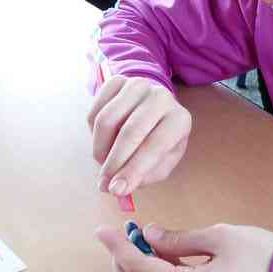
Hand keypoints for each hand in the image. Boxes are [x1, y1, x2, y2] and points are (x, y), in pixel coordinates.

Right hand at [88, 76, 191, 196]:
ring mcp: (138, 85)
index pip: (155, 146)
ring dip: (100, 149)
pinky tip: (102, 143)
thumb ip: (144, 175)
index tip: (117, 190)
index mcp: (179, 119)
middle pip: (130, 132)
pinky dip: (92, 133)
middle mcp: (161, 97)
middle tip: (104, 185)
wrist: (153, 108)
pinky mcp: (117, 81)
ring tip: (104, 164)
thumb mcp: (162, 162)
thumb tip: (118, 187)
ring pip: (106, 120)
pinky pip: (95, 111)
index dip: (134, 170)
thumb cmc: (159, 141)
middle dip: (114, 163)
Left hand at [96, 222, 272, 271]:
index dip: (118, 249)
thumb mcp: (217, 236)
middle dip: (123, 268)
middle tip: (124, 240)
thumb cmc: (260, 253)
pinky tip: (161, 253)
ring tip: (142, 241)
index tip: (103, 230)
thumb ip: (177, 238)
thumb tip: (148, 235)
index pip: (140, 269)